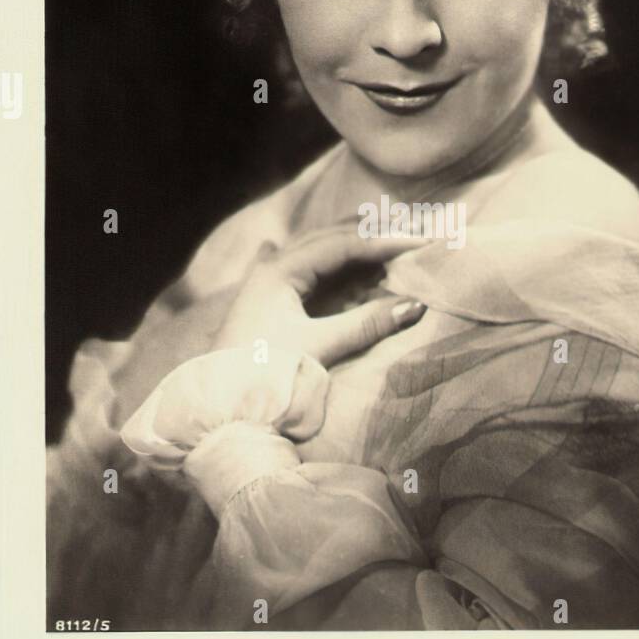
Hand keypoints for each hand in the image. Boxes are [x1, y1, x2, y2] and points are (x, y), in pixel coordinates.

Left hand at [212, 224, 428, 365]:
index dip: (382, 242)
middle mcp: (272, 267)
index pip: (341, 245)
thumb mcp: (320, 346)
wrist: (221, 406)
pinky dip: (330, 261)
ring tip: (384, 239)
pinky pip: (305, 267)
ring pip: (316, 251)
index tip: (418, 242)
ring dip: (352, 246)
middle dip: (370, 235)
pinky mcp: (267, 301)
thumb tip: (415, 305)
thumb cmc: (266, 373)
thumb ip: (366, 324)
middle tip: (411, 233)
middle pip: (329, 238)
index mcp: (280, 271)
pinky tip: (315, 250)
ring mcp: (267, 282)